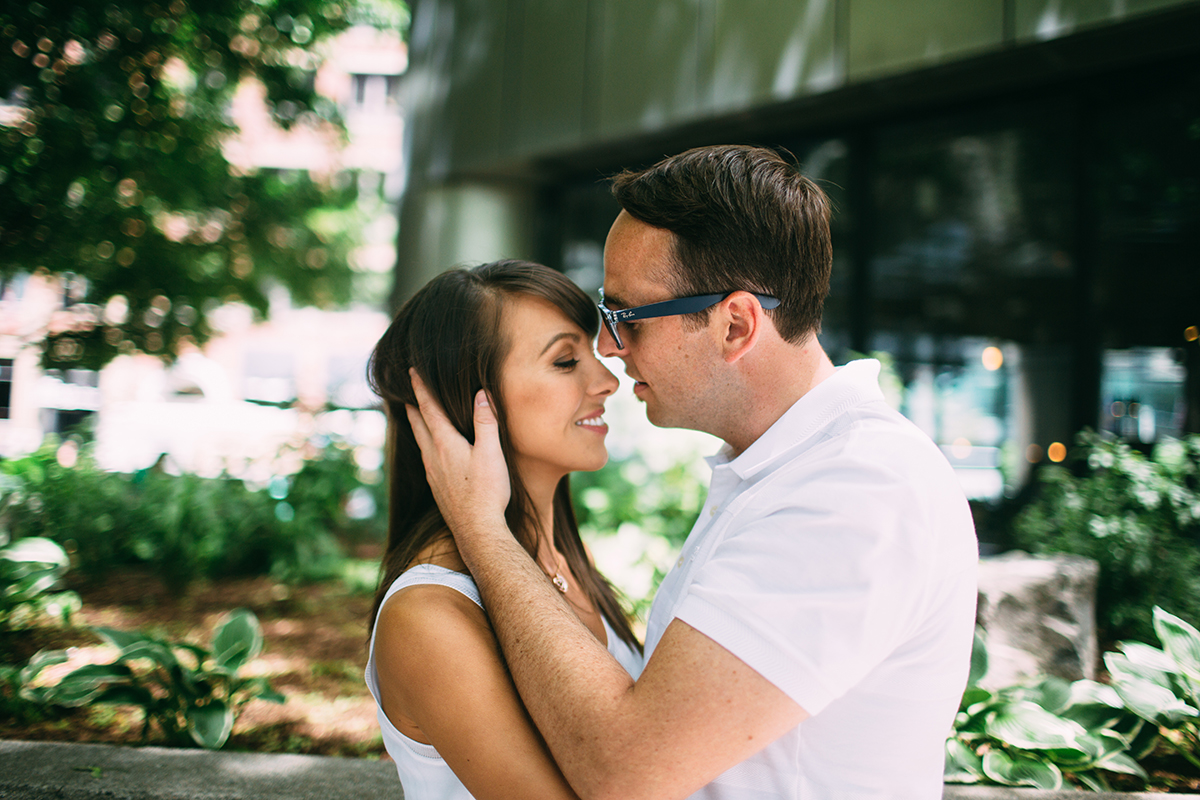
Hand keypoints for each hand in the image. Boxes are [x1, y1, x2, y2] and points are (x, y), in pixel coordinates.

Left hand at [405, 369, 511, 536]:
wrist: (477, 531)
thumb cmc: (487, 491)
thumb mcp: (491, 452)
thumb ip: (485, 422)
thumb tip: (481, 393)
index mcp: (445, 443)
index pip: (428, 408)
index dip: (420, 388)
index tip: (411, 372)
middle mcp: (433, 457)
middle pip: (418, 424)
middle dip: (412, 406)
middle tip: (404, 392)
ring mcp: (433, 474)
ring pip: (420, 443)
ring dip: (415, 426)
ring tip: (413, 418)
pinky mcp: (437, 488)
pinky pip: (426, 459)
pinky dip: (424, 446)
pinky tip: (430, 454)